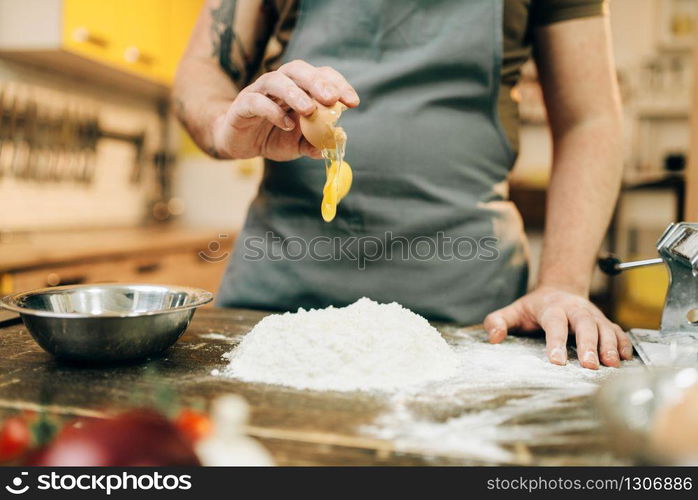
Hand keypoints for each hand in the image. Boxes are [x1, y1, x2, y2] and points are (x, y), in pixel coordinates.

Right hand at [211, 60, 359, 160]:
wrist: (240, 144)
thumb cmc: (272, 137)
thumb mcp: (298, 144)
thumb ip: (315, 143)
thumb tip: (335, 143)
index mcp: (298, 88)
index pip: (320, 76)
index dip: (338, 85)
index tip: (353, 103)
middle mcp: (279, 84)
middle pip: (298, 70)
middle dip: (317, 82)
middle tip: (332, 99)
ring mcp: (259, 92)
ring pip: (275, 80)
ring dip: (295, 93)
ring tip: (309, 110)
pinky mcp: (242, 105)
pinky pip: (257, 101)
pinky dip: (273, 111)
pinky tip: (286, 125)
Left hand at [483, 285, 632, 368]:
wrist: (560, 290)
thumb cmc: (535, 306)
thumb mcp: (513, 310)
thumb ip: (498, 321)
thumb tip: (493, 337)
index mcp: (552, 308)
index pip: (555, 324)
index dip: (555, 342)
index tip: (555, 361)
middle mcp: (575, 310)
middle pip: (585, 324)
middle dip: (589, 344)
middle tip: (590, 365)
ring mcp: (593, 315)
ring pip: (605, 328)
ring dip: (610, 345)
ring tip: (611, 364)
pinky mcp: (605, 322)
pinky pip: (618, 331)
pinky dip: (623, 343)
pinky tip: (625, 358)